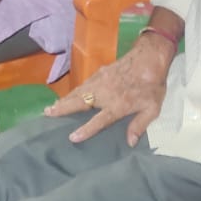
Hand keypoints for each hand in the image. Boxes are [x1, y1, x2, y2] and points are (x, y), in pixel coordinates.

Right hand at [45, 34, 172, 147]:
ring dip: (64, 99)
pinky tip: (68, 95)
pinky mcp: (100, 72)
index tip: (72, 137)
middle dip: (63, 108)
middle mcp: (105, 93)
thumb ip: (139, 125)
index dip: (86, 129)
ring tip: (51, 107)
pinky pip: (83, 84)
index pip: (99, 120)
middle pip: (80, 102)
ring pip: (78, 91)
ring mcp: (100, 80)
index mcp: (118, 105)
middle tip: (48, 113)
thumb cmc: (152, 85)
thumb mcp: (152, 108)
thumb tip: (129, 143)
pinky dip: (73, 91)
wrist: (149, 57)